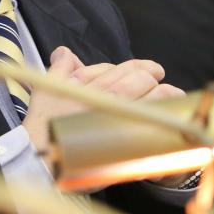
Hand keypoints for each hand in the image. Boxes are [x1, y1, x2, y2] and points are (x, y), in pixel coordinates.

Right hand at [21, 48, 184, 152]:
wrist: (40, 160)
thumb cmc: (42, 126)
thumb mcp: (46, 91)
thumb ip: (59, 68)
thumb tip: (65, 52)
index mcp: (92, 85)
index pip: (124, 70)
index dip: (141, 68)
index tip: (154, 70)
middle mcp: (107, 100)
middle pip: (139, 82)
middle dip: (153, 78)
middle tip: (161, 78)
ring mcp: (118, 122)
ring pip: (151, 101)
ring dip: (164, 95)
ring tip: (173, 94)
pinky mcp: (124, 145)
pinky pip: (150, 130)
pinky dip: (162, 122)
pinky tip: (170, 119)